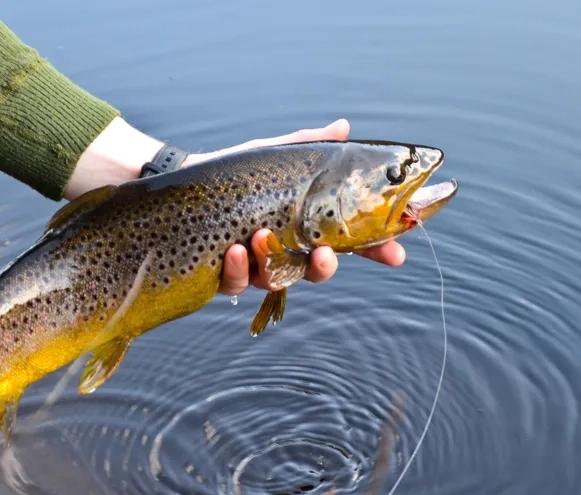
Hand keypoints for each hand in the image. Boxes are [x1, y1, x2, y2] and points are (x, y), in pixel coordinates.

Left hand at [66, 117, 406, 297]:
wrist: (183, 182)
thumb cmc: (235, 172)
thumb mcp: (273, 154)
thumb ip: (309, 145)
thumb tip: (343, 126)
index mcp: (305, 226)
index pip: (350, 242)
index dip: (376, 249)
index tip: (397, 253)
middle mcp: (285, 251)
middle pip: (317, 271)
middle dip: (325, 267)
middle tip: (324, 254)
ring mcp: (256, 265)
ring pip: (277, 280)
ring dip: (274, 263)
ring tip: (261, 237)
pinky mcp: (224, 274)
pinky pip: (235, 282)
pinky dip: (237, 269)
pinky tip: (233, 248)